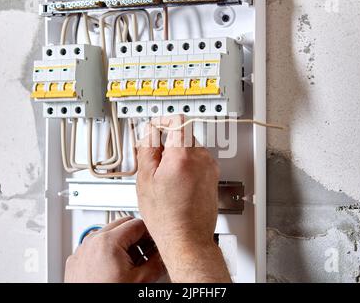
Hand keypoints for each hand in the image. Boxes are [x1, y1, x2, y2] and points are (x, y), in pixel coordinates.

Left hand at [64, 217, 164, 282]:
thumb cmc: (106, 299)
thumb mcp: (140, 281)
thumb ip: (156, 262)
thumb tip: (162, 254)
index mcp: (109, 241)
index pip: (138, 223)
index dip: (151, 233)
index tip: (155, 244)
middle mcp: (93, 240)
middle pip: (123, 224)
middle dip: (137, 236)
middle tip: (146, 253)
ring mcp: (83, 249)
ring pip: (108, 233)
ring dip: (122, 243)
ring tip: (130, 264)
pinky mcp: (77, 259)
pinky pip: (95, 246)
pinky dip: (106, 251)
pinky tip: (114, 268)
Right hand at [136, 116, 230, 282]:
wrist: (187, 238)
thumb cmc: (168, 218)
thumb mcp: (145, 180)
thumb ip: (147, 148)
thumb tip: (149, 131)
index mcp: (183, 156)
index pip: (178, 120)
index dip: (164, 121)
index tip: (156, 128)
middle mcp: (201, 159)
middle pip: (184, 134)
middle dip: (168, 142)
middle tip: (154, 159)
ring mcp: (210, 168)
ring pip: (191, 148)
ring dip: (177, 155)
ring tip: (165, 177)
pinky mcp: (213, 177)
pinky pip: (198, 161)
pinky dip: (186, 165)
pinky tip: (175, 183)